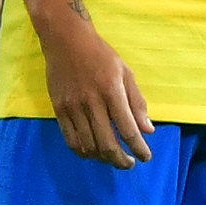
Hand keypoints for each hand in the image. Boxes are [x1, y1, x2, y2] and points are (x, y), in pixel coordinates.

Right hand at [35, 0, 151, 167]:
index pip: (127, 129)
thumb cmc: (100, 54)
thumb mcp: (126, 73)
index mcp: (112, 92)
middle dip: (121, 160)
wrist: (65, 40)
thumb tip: (147, 130)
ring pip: (88, 145)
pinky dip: (82, 151)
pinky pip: (69, 138)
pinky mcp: (58, 108)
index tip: (145, 157)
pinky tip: (92, 152)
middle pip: (107, 143)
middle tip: (130, 164)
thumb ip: (137, 103)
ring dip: (102, 158)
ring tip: (112, 159)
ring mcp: (72, 107)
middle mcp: (91, 102)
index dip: (138, 148)